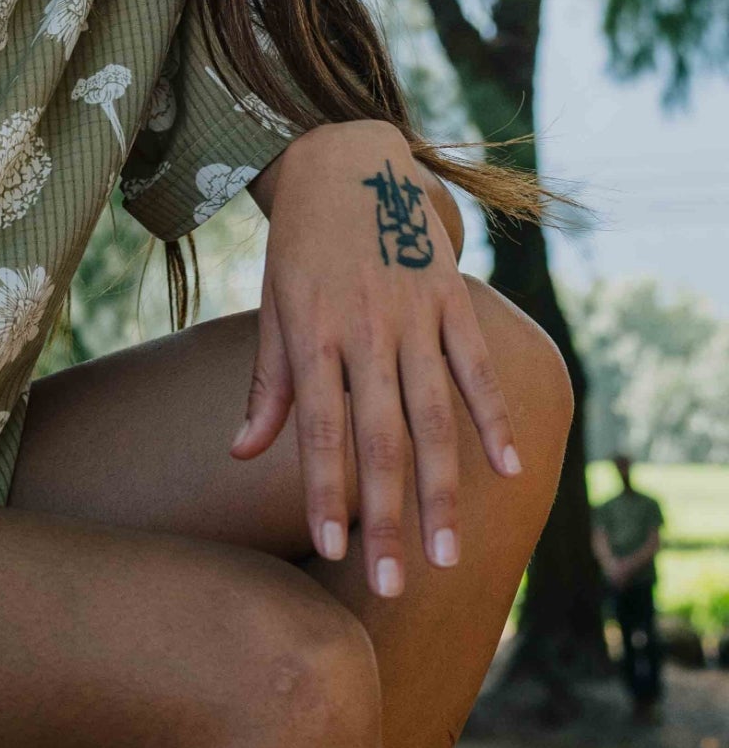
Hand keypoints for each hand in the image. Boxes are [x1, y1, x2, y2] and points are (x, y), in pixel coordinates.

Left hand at [237, 119, 524, 597]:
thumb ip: (267, 385)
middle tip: (393, 584)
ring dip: (443, 489)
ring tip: (446, 554)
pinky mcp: (449, 296)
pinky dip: (493, 417)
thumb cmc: (300, 249)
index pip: (317, 429)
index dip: (326, 491)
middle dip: (386, 516)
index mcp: (310, 335)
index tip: (335, 552)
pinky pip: (474, 366)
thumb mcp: (273, 307)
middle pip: (378, 437)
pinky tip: (507, 471)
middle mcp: (361, 329)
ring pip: (432, 415)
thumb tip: (240, 454)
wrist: (344, 162)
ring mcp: (410, 313)